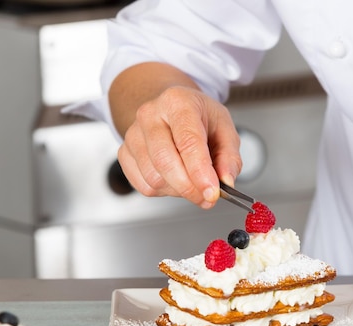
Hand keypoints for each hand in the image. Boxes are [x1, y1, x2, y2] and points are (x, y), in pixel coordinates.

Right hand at [115, 80, 241, 208]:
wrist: (172, 110)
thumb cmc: (199, 118)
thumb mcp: (225, 129)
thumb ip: (229, 157)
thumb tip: (226, 182)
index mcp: (178, 102)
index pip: (187, 141)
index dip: (200, 172)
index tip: (212, 193)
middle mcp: (150, 114)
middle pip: (165, 162)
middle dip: (189, 187)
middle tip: (208, 197)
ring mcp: (132, 134)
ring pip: (153, 178)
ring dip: (178, 190)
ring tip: (192, 180)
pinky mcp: (124, 153)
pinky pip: (143, 185)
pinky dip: (164, 191)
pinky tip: (175, 179)